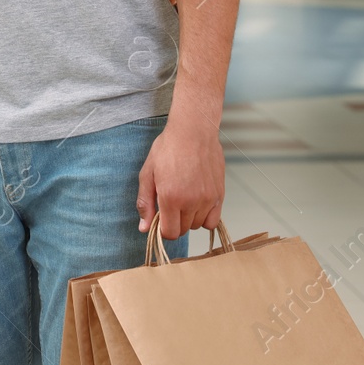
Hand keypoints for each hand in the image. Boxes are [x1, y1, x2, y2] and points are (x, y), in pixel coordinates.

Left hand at [136, 116, 224, 239]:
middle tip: (170, 204)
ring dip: (189, 218)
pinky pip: (213, 221)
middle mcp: (191, 201)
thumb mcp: (148, 173)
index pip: (169, 233)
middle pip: (183, 230)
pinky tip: (197, 204)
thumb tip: (144, 228)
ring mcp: (207, 199)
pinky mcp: (219, 194)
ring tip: (184, 199)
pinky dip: (205, 217)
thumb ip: (145, 203)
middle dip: (174, 222)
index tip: (160, 218)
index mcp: (171, 197)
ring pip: (197, 225)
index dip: (162, 229)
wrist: (193, 131)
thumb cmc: (168, 148)